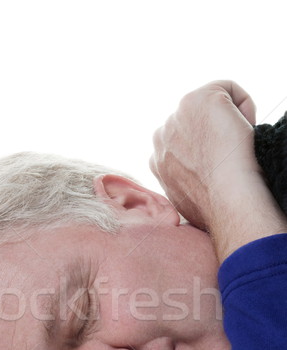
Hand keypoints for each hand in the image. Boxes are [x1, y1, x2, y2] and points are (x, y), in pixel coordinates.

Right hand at [150, 80, 286, 259]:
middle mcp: (160, 136)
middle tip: (231, 158)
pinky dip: (244, 108)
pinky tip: (245, 132)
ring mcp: (176, 116)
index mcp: (156, 160)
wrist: (226, 201)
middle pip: (197, 123)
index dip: (206, 150)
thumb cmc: (215, 208)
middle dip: (214, 133)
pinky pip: (230, 91)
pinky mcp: (198, 99)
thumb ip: (183, 183)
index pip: (183, 143)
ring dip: (229, 122)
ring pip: (213, 107)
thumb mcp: (187, 199)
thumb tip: (194, 186)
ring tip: (237, 148)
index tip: (220, 168)